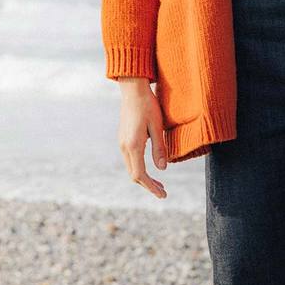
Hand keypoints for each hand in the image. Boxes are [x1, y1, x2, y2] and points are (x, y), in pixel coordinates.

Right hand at [116, 77, 166, 198]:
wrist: (133, 89)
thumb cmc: (148, 105)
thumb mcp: (158, 127)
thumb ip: (159, 149)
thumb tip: (163, 169)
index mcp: (133, 145)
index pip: (140, 175)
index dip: (151, 187)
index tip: (163, 195)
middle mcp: (124, 147)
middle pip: (134, 175)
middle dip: (148, 186)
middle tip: (163, 191)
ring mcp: (122, 143)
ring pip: (131, 168)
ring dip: (144, 178)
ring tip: (159, 183)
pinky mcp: (123, 139)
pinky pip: (130, 160)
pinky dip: (140, 168)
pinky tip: (150, 168)